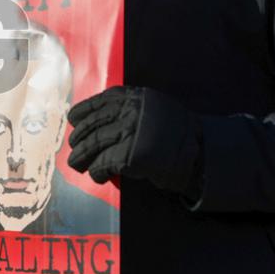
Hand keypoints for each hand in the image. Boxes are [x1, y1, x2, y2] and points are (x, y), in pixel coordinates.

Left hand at [67, 86, 202, 195]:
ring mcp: (129, 133)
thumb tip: (99, 120)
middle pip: (92, 125)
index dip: (82, 112)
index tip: (73, 120)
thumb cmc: (178, 134)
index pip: (99, 103)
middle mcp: (129, 112)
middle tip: (73, 148)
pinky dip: (96, 171)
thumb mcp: (155, 108)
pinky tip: (97, 175)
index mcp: (134, 97)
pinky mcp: (129, 156)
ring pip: (92, 144)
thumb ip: (131, 108)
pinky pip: (102, 163)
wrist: (201, 155)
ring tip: (76, 164)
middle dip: (79, 138)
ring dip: (81, 156)